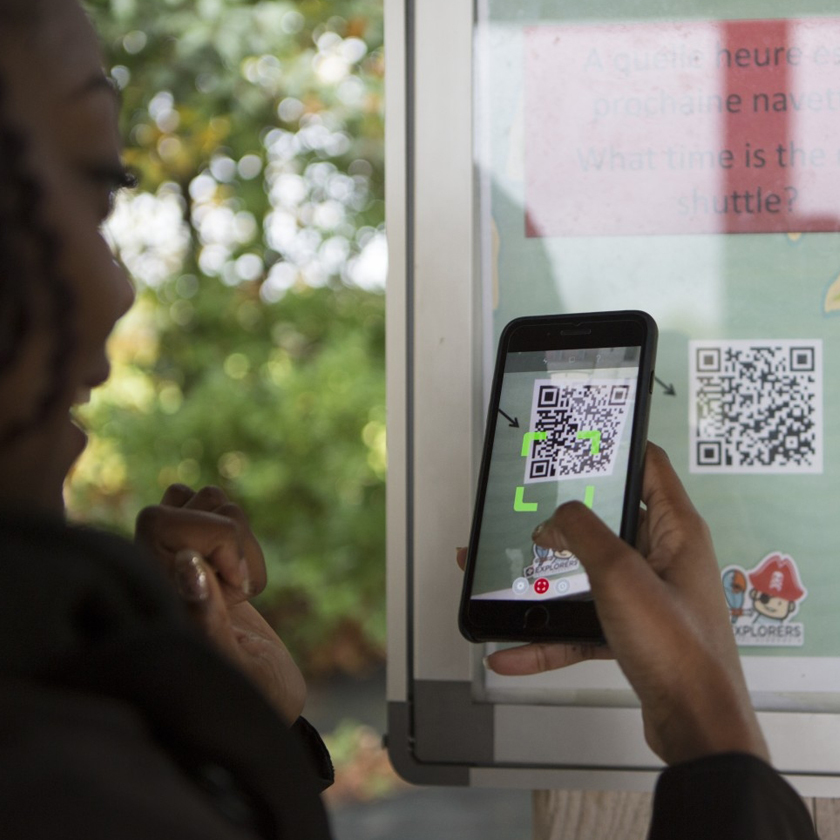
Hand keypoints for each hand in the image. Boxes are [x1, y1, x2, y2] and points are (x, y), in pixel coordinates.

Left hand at [136, 485, 305, 723]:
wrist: (270, 698)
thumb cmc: (257, 698)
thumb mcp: (240, 671)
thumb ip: (207, 620)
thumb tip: (187, 562)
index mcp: (151, 600)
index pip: (157, 521)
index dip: (206, 539)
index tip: (237, 590)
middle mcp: (156, 575)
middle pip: (178, 500)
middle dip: (225, 531)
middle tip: (240, 585)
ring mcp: (182, 562)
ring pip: (204, 498)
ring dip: (237, 533)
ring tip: (243, 586)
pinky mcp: (208, 558)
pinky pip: (220, 510)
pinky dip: (243, 533)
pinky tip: (244, 576)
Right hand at [460, 444, 768, 765]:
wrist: (695, 727)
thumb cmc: (678, 648)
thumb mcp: (619, 573)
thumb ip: (582, 534)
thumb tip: (556, 518)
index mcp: (677, 531)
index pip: (649, 466)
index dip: (616, 448)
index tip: (579, 442)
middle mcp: (665, 558)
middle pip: (610, 522)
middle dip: (565, 518)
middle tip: (529, 506)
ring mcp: (648, 597)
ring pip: (589, 575)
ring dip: (549, 578)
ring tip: (510, 573)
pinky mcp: (633, 632)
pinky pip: (583, 623)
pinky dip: (550, 634)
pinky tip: (512, 648)